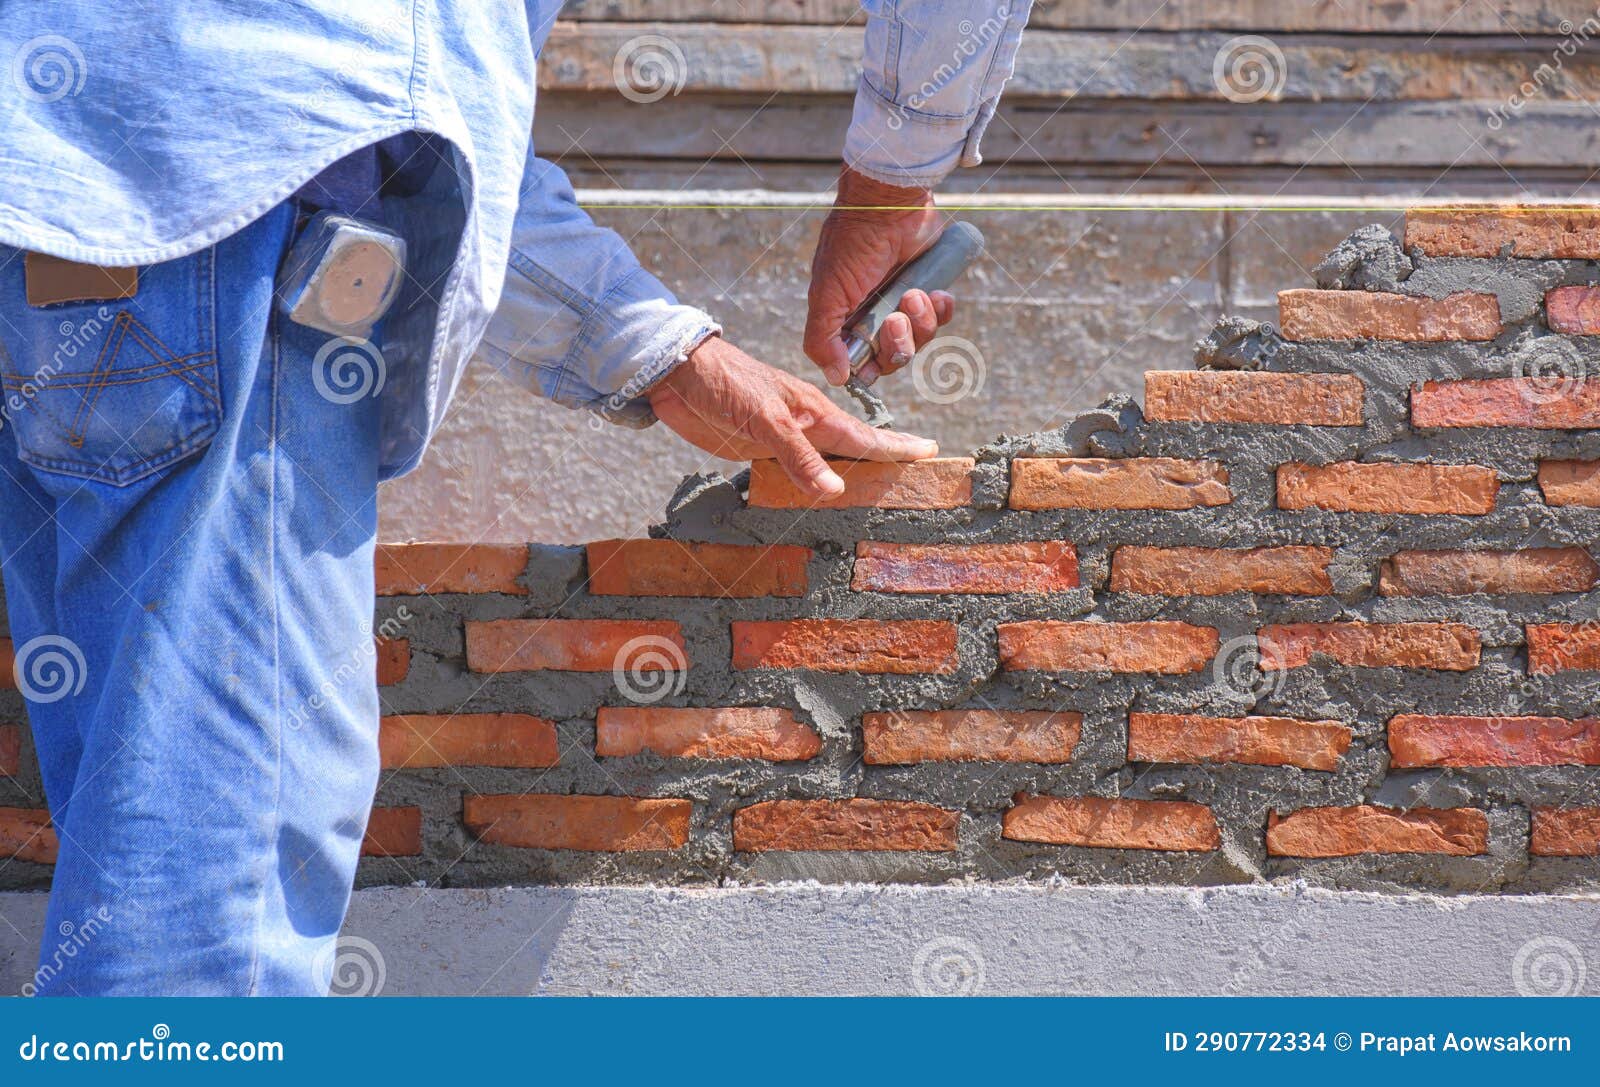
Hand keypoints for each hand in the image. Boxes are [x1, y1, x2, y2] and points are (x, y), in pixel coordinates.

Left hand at [647, 334, 937, 499]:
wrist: (677, 373)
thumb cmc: (725, 382)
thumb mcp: (763, 418)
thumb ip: (798, 456)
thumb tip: (835, 492)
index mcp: (814, 414)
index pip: (865, 437)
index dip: (897, 447)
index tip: (930, 451)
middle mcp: (805, 427)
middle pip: (853, 452)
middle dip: (885, 463)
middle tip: (915, 478)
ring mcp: (783, 440)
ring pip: (826, 464)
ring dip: (850, 478)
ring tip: (877, 493)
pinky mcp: (758, 449)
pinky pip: (795, 473)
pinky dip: (812, 485)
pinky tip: (818, 497)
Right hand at [804, 167, 956, 387]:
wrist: (889, 204)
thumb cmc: (852, 245)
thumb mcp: (827, 295)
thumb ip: (821, 339)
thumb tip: (836, 378)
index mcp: (846, 320)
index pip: (862, 363)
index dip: (872, 366)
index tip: (874, 357)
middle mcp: (874, 316)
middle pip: (894, 357)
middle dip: (898, 343)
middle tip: (896, 319)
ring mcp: (903, 303)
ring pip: (920, 339)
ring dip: (921, 322)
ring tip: (915, 293)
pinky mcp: (929, 289)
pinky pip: (942, 317)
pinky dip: (941, 309)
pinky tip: (935, 292)